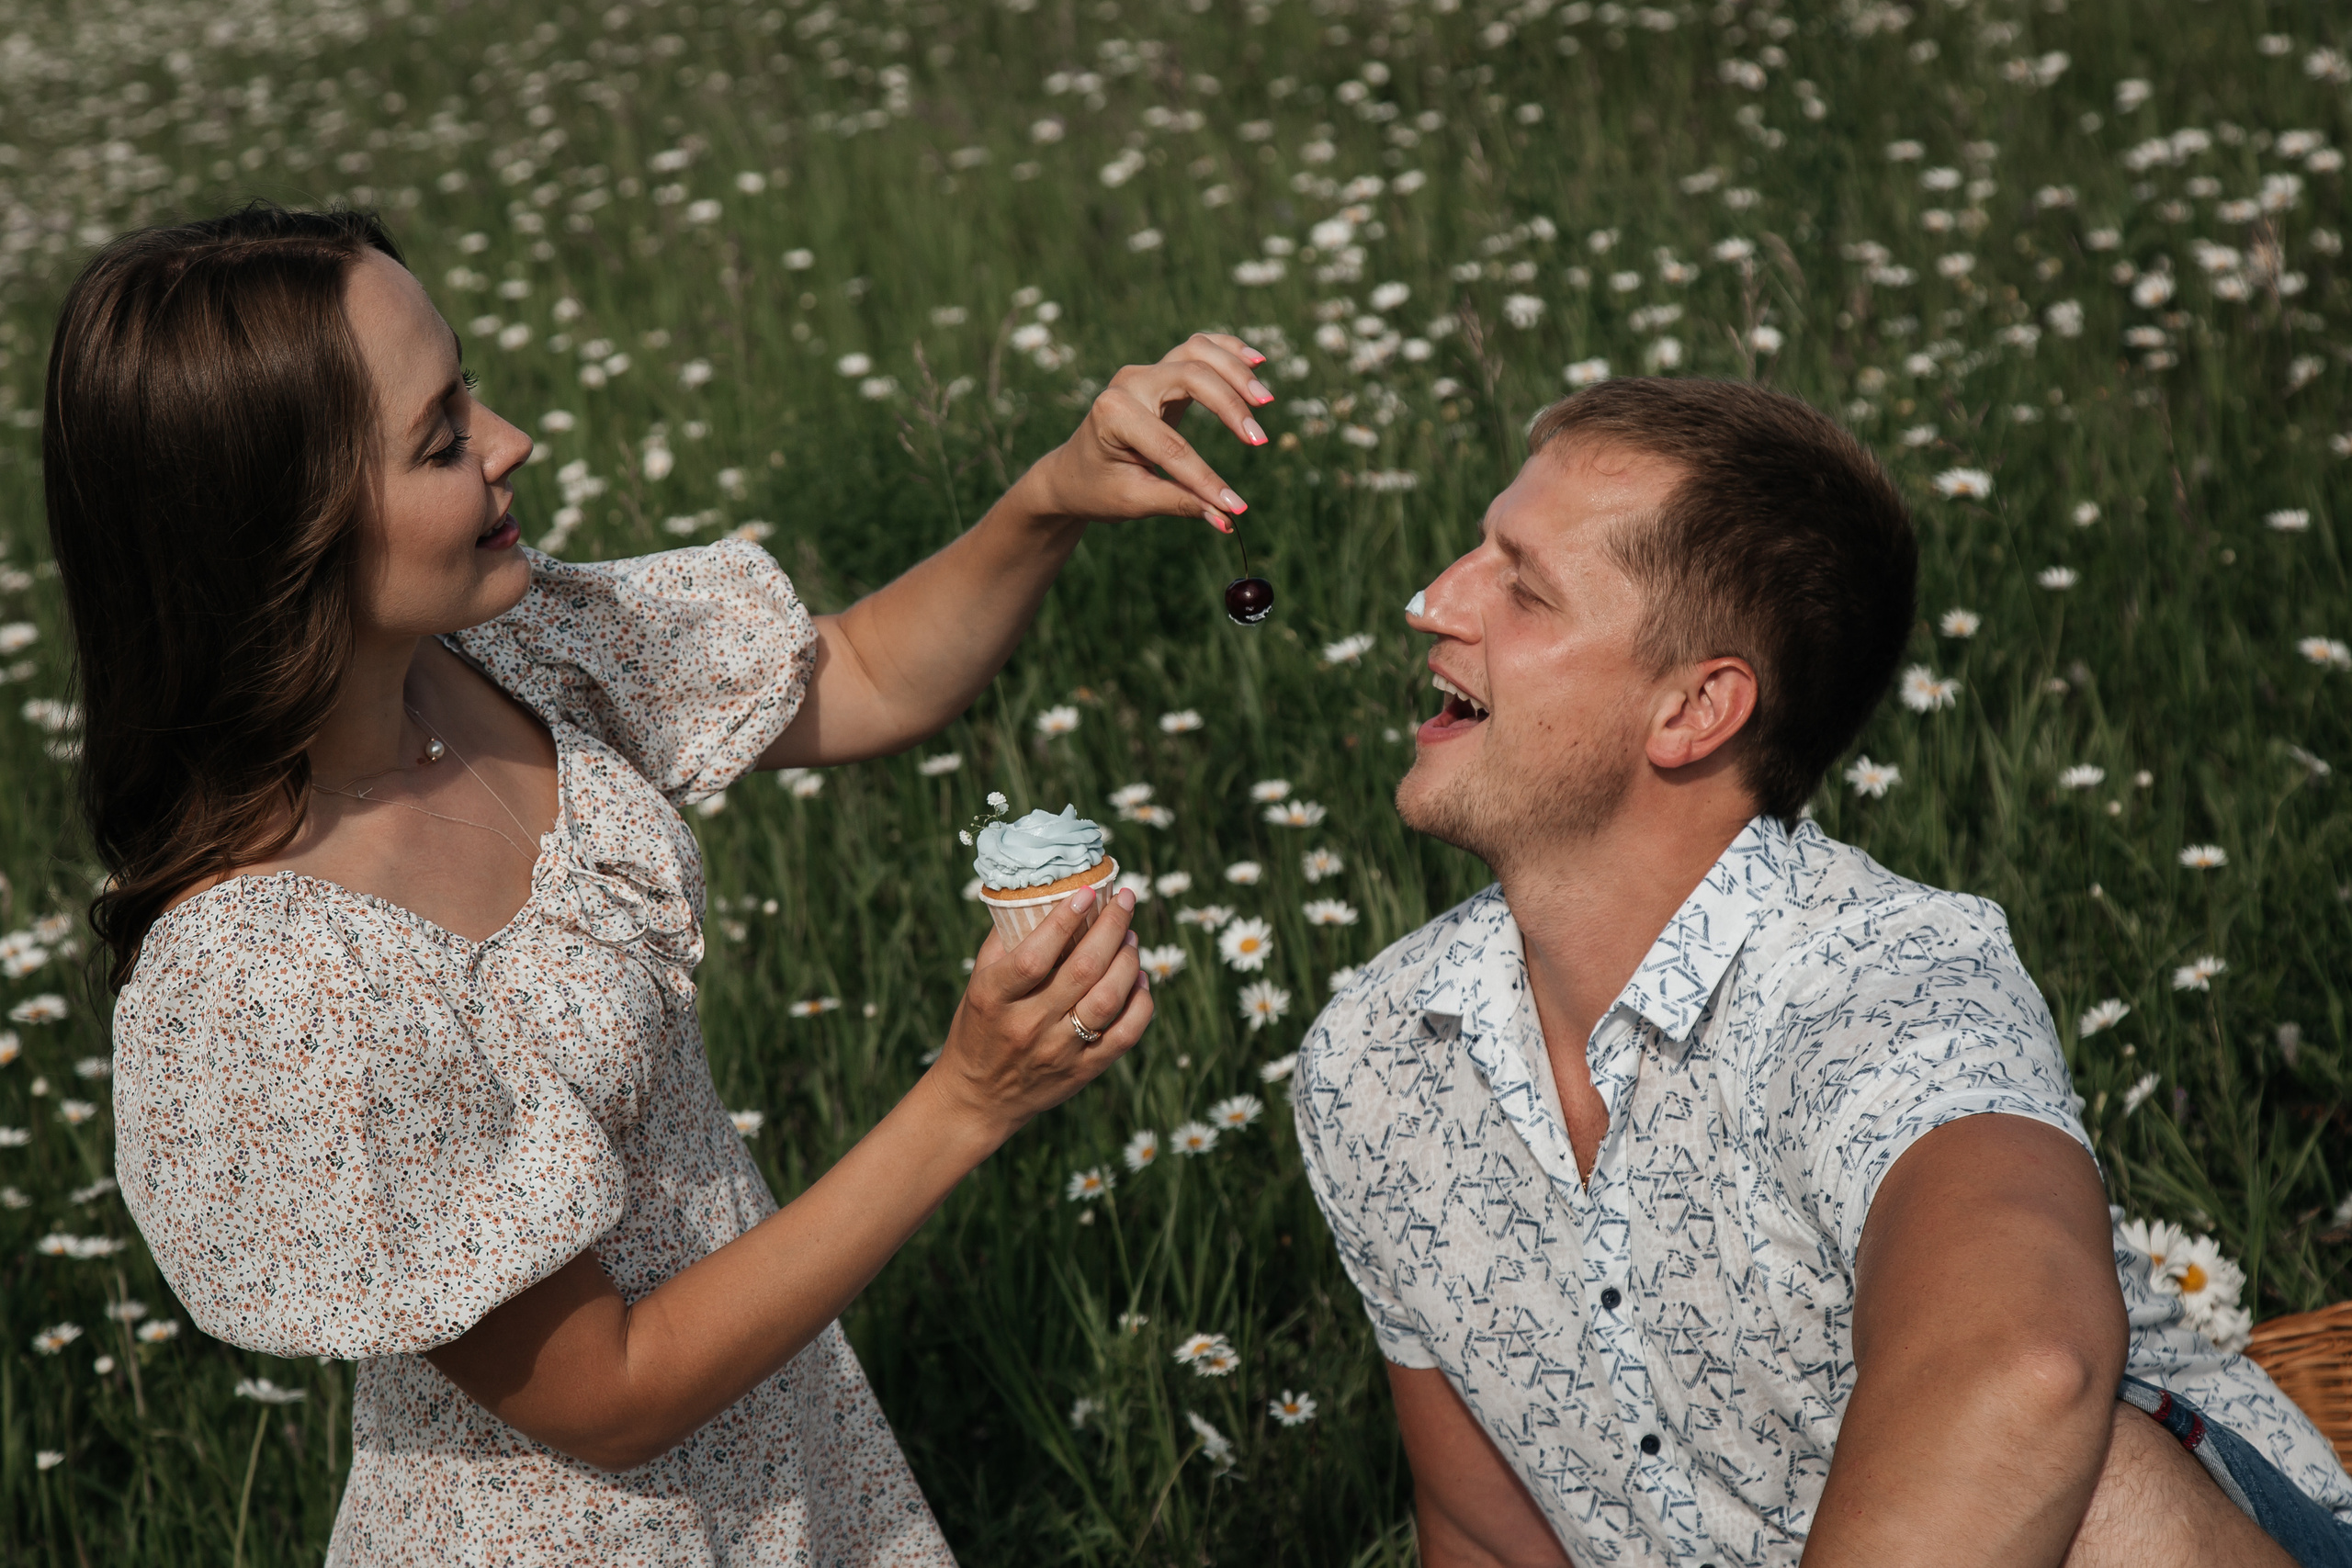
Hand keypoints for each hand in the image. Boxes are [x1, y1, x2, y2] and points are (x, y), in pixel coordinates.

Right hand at [928, 885, 1153, 1143]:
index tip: (1089, 891)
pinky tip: (1139, 979)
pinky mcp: (1083, 1070)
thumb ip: (1006, 940)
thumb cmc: (980, 1026)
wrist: (979, 1097)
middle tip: (1127, 900)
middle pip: (1083, 970)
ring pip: (1109, 998)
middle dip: (1113, 926)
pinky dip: (1141, 1001)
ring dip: (1129, 960)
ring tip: (1131, 938)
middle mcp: (1028, 1025)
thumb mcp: (979, 982)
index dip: (1065, 919)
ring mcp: (1059, 1050)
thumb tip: (1043, 892)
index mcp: (994, 997)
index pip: (1035, 954)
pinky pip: (1126, 1033)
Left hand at [1026, 332, 1274, 532]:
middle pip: (1191, 377)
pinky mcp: (1159, 371)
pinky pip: (1197, 349)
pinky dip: (1228, 351)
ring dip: (1235, 371)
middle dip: (1230, 407)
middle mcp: (1128, 382)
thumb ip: (1179, 503)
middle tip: (1260, 441)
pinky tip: (1257, 361)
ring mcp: (1144, 372)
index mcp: (1113, 414)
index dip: (1206, 478)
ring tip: (1265, 399)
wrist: (1073, 471)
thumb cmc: (1098, 488)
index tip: (1237, 507)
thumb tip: (1226, 520)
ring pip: (1197, 352)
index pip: (1171, 446)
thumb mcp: (1133, 500)